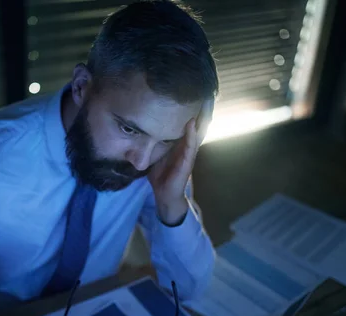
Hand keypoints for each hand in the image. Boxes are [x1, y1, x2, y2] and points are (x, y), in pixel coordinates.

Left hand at [148, 97, 213, 224]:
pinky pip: (190, 146)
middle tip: (206, 90)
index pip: (188, 123)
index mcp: (180, 143)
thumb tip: (139, 126)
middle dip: (202, 109)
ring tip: (205, 102)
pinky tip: (191, 123)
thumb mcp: (155, 153)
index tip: (194, 91)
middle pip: (197, 124)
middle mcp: (187, 146)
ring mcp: (189, 154)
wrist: (163, 195)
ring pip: (198, 133)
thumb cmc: (160, 174)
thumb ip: (152, 141)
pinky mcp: (187, 163)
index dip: (191, 109)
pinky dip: (191, 134)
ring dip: (201, 118)